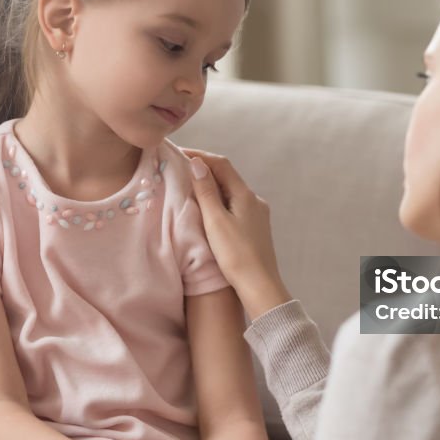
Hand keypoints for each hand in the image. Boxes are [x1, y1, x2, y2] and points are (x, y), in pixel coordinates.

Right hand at [182, 149, 291, 320]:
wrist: (260, 285)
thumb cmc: (236, 254)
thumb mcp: (215, 221)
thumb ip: (206, 191)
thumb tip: (197, 163)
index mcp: (245, 195)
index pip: (222, 164)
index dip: (200, 156)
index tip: (179, 153)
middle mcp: (254, 200)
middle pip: (227, 176)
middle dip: (205, 170)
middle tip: (180, 169)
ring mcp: (257, 214)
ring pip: (231, 192)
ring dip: (211, 186)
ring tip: (190, 188)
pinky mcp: (255, 228)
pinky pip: (234, 205)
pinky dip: (219, 201)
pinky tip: (208, 210)